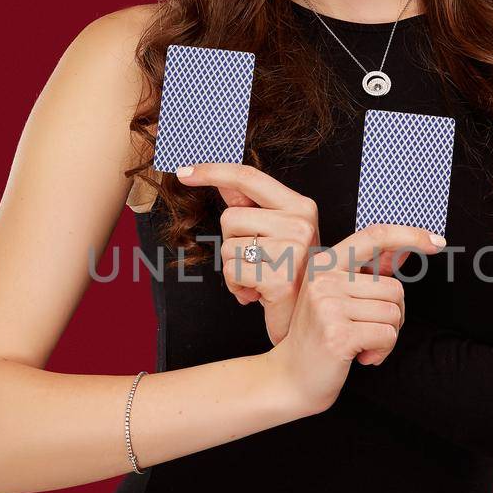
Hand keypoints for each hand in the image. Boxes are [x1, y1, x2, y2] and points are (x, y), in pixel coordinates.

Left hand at [176, 162, 318, 344]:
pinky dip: (235, 286)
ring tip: (258, 280)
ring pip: (228, 247)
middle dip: (232, 243)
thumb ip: (252, 208)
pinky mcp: (280, 279)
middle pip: (230, 217)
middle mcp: (301, 223)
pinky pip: (232, 271)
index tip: (183, 172)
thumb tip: (222, 181)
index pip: (249, 177)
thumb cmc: (289, 277)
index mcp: (301, 206)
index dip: (212, 171)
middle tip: (258, 262)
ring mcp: (293, 250)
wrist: (308, 320)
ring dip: (234, 268)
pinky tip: (256, 294)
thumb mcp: (277, 236)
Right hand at [269, 223, 446, 413]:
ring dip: (387, 337)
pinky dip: (382, 351)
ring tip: (362, 345)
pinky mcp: (338, 334)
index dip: (409, 235)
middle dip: (393, 316)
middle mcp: (324, 279)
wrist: (290, 378)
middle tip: (367, 331)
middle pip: (394, 288)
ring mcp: (328, 306)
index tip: (437, 242)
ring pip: (394, 313)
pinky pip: (387, 335)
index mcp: (325, 264)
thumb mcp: (339, 298)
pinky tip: (361, 357)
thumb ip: (370, 273)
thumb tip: (406, 250)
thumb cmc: (319, 338)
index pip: (374, 236)